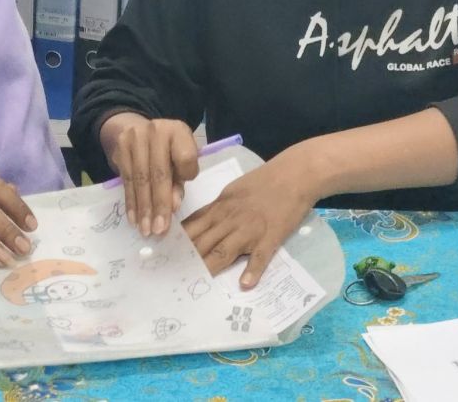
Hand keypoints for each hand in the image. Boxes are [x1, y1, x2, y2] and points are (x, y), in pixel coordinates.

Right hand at [101, 113, 198, 237]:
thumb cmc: (165, 150)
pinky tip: (134, 218)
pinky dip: (131, 202)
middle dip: (160, 205)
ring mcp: (136, 137)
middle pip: (159, 173)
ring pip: (140, 179)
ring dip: (143, 208)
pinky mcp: (120, 147)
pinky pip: (126, 179)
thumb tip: (174, 206)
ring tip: (146, 230)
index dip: (185, 178)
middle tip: (160, 230)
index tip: (181, 197)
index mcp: (178, 131)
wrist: (133, 128)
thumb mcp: (178, 159)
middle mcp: (157, 130)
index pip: (185, 159)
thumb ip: (179, 181)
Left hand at [183, 147, 316, 288]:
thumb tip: (199, 223)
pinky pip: (260, 256)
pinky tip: (245, 284)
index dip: (177, 243)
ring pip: (224, 251)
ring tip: (195, 283)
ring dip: (209, 267)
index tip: (162, 256)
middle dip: (186, 260)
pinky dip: (252, 270)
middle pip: (203, 242)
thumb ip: (216, 209)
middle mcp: (230, 219)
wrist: (294, 174)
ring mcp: (250, 229)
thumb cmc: (263, 181)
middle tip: (170, 277)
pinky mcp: (271, 236)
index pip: (192, 227)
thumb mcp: (232, 191)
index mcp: (220, 207)